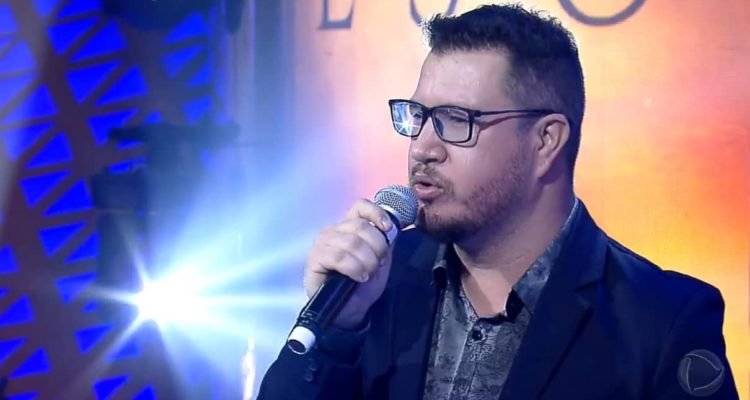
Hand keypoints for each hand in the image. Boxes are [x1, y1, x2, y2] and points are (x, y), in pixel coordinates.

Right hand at [304, 199, 394, 328]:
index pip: (361, 206)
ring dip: (367, 260)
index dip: (377, 214)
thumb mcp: (381, 258)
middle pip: (360, 227)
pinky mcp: (314, 259)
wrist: (351, 309)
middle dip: (377, 247)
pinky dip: (354, 267)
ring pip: (351, 242)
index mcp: (349, 226)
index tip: (388, 230)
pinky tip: (359, 277)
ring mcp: (322, 244)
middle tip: (378, 264)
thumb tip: (392, 227)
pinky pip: (338, 256)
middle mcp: (333, 230)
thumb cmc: (364, 282)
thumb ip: (385, 240)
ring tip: (368, 274)